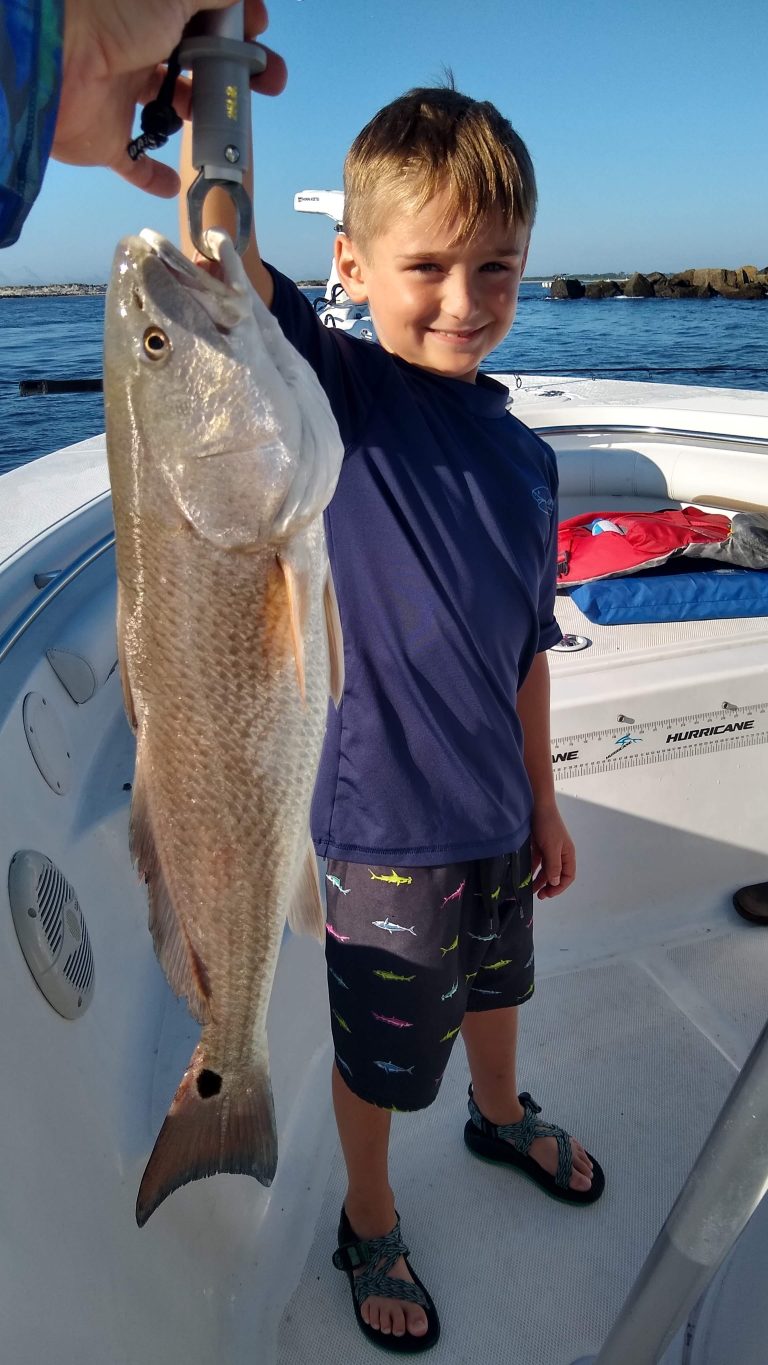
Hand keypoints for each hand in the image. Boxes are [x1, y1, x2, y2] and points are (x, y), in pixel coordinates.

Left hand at [53, 0, 286, 195]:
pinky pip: (134, 163)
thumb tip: (241, 0)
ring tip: (229, 129)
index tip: (261, 35)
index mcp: (153, 14)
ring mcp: (121, 96)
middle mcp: (139, 51)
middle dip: (235, 76)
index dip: (237, 27)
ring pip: (171, 111)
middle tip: (271, 85)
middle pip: (197, 66)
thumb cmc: (115, 17)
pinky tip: (178, 184)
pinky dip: (155, 176)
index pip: (205, 20)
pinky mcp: (106, 139)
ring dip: (202, 121)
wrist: (57, 62)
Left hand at [530, 802, 574, 899]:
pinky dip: (532, 869)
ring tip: (529, 888)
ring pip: (545, 870)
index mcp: (568, 854)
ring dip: (539, 880)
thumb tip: (555, 882)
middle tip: (539, 895)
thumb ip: (553, 866)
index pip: (568, 876)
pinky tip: (525, 875)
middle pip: (556, 874)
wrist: (536, 804)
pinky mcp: (538, 845)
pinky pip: (536, 862)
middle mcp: (560, 853)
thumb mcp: (551, 847)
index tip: (548, 893)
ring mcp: (548, 849)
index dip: (559, 887)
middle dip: (548, 886)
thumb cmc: (547, 824)